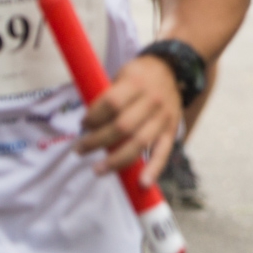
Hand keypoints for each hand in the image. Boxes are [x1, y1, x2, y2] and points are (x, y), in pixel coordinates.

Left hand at [76, 54, 181, 184]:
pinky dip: (154, 169)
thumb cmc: (140, 75)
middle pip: (122, 126)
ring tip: (97, 169)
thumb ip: (108, 97)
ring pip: (139, 143)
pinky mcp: (171, 130)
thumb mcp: (122, 75)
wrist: (172, 69)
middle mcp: (152, 100)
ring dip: (116, 160)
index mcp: (136, 83)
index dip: (94, 117)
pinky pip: (163, 152)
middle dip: (97, 141)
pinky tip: (142, 183)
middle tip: (80, 149)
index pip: (112, 103)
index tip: (82, 124)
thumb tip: (87, 125)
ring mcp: (163, 117)